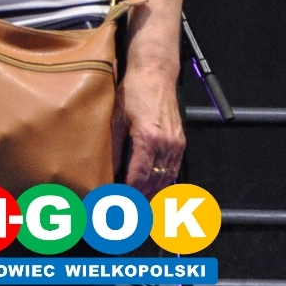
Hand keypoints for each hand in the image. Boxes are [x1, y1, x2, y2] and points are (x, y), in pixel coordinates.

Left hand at [118, 62, 185, 194]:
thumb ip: (114, 145)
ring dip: (153, 194)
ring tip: (138, 206)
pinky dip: (163, 182)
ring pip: (166, 179)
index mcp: (148, 140)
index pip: (138, 177)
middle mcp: (166, 145)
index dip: (128, 194)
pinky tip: (153, 188)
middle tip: (126, 211)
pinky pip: (173, 169)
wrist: (155, 75)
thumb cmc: (134, 92)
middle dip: (141, 199)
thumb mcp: (116, 118)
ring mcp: (176, 144)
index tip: (117, 202)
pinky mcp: (180, 142)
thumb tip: (105, 168)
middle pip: (155, 183)